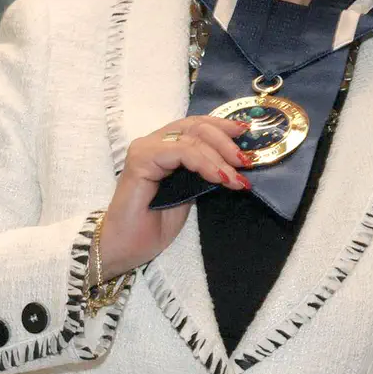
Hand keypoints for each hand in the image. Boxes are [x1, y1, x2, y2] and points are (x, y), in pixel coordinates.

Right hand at [99, 116, 251, 277]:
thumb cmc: (154, 225)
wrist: (126, 248)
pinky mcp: (141, 160)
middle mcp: (154, 142)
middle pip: (197, 126)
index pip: (197, 125)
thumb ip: (204, 172)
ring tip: (236, 177)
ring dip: (220, 156)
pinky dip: (205, 163)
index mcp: (165, 146)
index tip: (246, 133)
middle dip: (226, 141)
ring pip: (192, 137)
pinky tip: (220, 178)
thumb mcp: (190, 192)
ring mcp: (146, 149)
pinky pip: (181, 152)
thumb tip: (235, 162)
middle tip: (245, 161)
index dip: (222, 126)